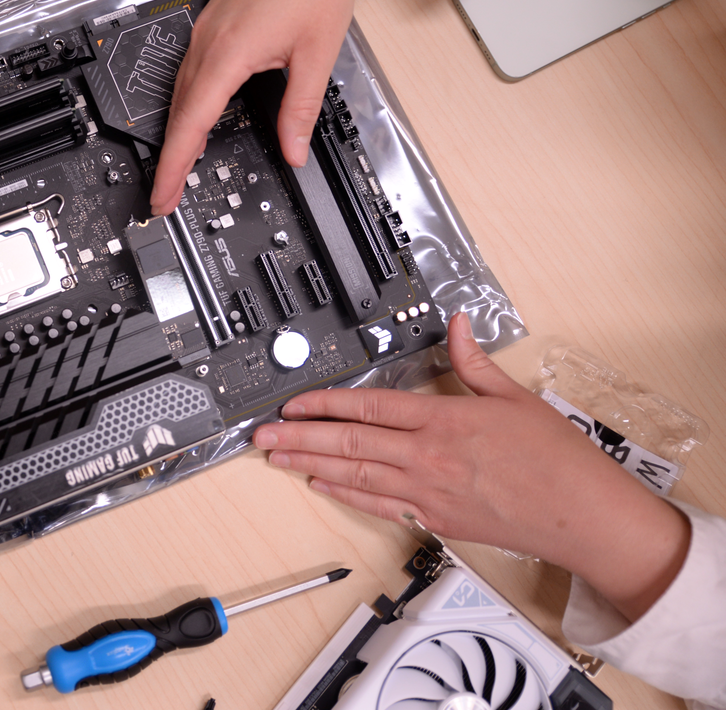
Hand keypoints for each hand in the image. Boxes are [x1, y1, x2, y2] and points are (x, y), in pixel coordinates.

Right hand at [148, 0, 362, 215]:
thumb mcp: (317, 55)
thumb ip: (301, 110)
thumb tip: (294, 151)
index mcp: (228, 53)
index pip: (191, 123)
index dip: (174, 166)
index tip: (163, 196)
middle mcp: (208, 42)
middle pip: (178, 112)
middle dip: (171, 159)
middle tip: (167, 196)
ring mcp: (206, 31)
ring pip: (181, 93)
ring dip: (178, 133)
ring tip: (179, 169)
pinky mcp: (213, 25)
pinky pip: (190, 73)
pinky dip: (188, 105)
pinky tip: (196, 120)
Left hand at [253, 312, 690, 621]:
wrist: (582, 515)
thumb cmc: (556, 459)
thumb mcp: (514, 397)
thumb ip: (474, 362)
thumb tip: (456, 326)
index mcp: (444, 420)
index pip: (369, 406)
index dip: (324, 403)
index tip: (293, 401)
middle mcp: (428, 456)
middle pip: (349, 442)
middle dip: (299, 435)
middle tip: (262, 433)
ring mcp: (428, 491)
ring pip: (355, 475)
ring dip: (311, 464)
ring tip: (278, 457)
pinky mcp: (435, 519)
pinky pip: (379, 505)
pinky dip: (346, 494)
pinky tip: (322, 485)